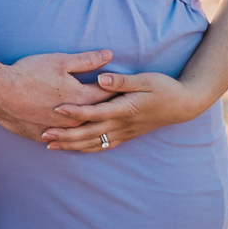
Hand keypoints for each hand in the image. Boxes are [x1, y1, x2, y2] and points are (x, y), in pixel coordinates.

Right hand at [0, 50, 113, 141]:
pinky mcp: (44, 136)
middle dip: (111, 111)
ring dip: (93, 128)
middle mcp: (74, 118)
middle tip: (124, 108)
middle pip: (98, 116)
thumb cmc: (29, 74)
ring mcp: (59, 130)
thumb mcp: (59, 61)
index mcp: (80, 98)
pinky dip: (72, 138)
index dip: (119, 90)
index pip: (108, 94)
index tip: (129, 89)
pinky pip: (63, 140)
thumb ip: (86, 60)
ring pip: (82, 132)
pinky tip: (76, 138)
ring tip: (103, 124)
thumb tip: (109, 55)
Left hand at [41, 71, 207, 151]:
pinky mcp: (126, 136)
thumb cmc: (164, 88)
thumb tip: (102, 79)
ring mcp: (124, 133)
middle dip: (66, 134)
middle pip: (89, 133)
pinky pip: (103, 146)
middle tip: (44, 134)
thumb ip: (122, 81)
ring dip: (71, 144)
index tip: (56, 109)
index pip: (95, 112)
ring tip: (50, 145)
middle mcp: (122, 124)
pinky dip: (86, 148)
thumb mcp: (145, 79)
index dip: (75, 112)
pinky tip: (73, 149)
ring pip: (94, 143)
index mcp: (125, 109)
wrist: (183, 105)